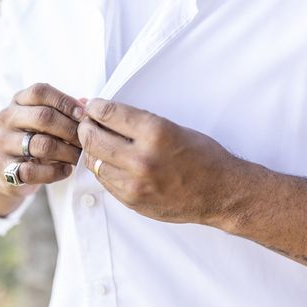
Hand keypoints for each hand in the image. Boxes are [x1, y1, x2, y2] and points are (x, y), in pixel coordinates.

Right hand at [0, 83, 84, 197]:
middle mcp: (7, 118)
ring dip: (67, 152)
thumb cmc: (36, 139)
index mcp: (19, 101)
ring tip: (79, 157)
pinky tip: (66, 170)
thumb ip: (66, 111)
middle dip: (70, 129)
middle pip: (43, 117)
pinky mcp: (4, 167)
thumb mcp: (47, 122)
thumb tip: (88, 105)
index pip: (40, 91)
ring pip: (41, 144)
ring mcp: (3, 143)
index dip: (65, 101)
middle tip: (86, 141)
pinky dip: (54, 172)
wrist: (9, 172)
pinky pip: (32, 170)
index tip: (84, 115)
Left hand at [77, 98, 239, 224]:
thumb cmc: (202, 156)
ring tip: (99, 143)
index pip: (108, 113)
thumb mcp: (173, 127)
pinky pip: (104, 181)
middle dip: (86, 127)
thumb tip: (104, 112)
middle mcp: (142, 159)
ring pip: (93, 161)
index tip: (93, 106)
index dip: (94, 107)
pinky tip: (110, 162)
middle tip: (88, 123)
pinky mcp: (132, 200)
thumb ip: (137, 122)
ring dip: (92, 150)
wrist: (221, 193)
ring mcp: (135, 183)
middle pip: (93, 138)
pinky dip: (103, 169)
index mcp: (155, 133)